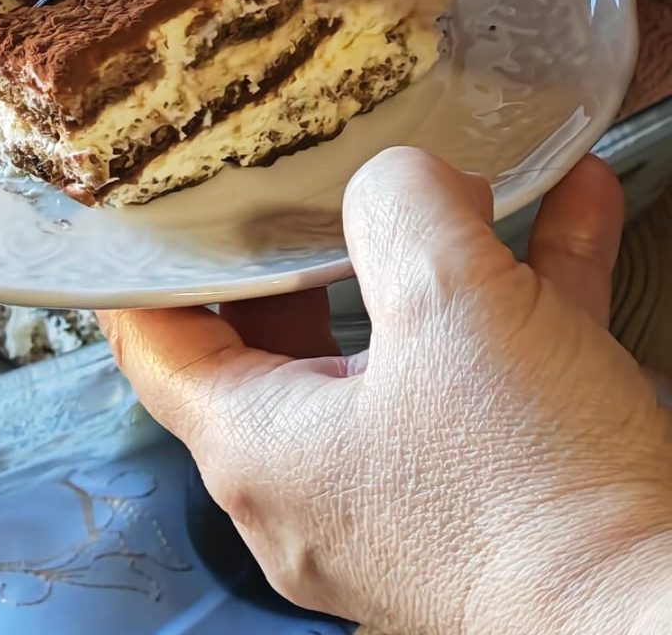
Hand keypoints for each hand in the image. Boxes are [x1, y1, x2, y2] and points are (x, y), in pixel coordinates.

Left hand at [99, 149, 671, 634]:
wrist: (654, 620)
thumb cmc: (529, 490)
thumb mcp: (451, 308)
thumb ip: (399, 210)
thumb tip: (398, 179)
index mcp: (258, 443)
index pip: (158, 344)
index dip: (146, 271)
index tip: (151, 211)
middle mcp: (310, 478)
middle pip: (270, 341)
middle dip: (293, 254)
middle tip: (301, 186)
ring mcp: (395, 491)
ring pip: (390, 348)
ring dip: (431, 259)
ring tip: (459, 178)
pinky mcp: (478, 492)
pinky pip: (479, 371)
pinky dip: (516, 294)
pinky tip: (571, 206)